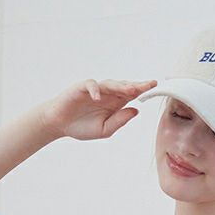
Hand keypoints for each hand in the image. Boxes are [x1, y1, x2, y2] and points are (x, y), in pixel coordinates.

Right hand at [37, 78, 157, 141]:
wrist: (60, 124)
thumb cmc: (82, 126)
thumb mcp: (105, 130)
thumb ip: (120, 120)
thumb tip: (136, 111)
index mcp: (115, 104)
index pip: (132, 95)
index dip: (143, 91)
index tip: (154, 88)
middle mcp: (108, 94)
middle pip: (124, 87)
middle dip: (137, 86)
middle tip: (149, 85)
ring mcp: (95, 90)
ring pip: (110, 84)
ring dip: (120, 86)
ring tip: (130, 90)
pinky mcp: (82, 88)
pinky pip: (90, 85)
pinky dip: (94, 90)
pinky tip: (97, 97)